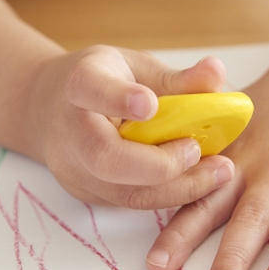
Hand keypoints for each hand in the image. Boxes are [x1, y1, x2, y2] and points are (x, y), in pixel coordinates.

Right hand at [26, 46, 235, 208]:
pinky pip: (130, 202)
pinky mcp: (87, 193)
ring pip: (124, 191)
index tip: (149, 104)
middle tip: (199, 150)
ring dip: (178, 187)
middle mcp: (69, 131)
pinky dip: (170, 195)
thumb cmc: (103, 82)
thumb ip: (176, 77)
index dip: (119, 98)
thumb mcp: (135, 67)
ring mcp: (74, 168)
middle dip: (160, 163)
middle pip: (106, 157)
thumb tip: (217, 72)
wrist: (49, 108)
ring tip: (219, 172)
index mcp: (79, 85)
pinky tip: (200, 182)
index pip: (92, 89)